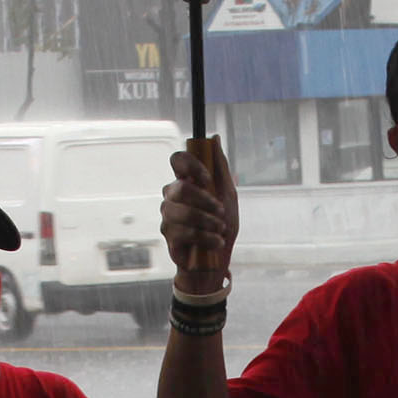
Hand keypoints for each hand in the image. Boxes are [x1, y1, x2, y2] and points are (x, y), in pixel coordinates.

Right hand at [162, 134, 238, 292]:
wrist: (218, 259)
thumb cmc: (222, 225)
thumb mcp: (228, 194)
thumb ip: (220, 167)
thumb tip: (214, 138)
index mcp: (187, 181)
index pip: (177, 160)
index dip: (191, 166)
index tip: (207, 180)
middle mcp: (172, 195)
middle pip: (180, 188)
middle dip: (205, 201)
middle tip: (221, 211)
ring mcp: (168, 215)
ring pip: (182, 212)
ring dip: (208, 222)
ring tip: (220, 230)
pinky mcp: (169, 235)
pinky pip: (184, 232)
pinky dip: (205, 237)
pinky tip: (216, 242)